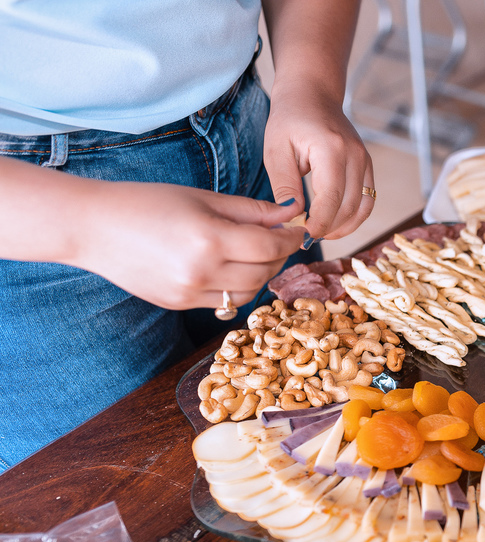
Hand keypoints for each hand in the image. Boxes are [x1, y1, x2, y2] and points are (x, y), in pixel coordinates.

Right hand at [71, 182, 304, 309]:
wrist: (92, 226)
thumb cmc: (147, 202)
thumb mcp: (202, 198)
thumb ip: (250, 210)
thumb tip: (290, 213)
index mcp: (209, 239)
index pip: (270, 247)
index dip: (290, 239)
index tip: (297, 229)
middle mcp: (201, 272)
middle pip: (263, 273)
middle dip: (278, 256)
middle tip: (278, 239)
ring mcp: (189, 293)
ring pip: (247, 294)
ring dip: (260, 275)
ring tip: (254, 254)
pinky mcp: (179, 305)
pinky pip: (224, 304)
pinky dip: (236, 288)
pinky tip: (230, 268)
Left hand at [263, 81, 374, 240]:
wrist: (313, 94)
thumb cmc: (290, 119)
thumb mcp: (276, 150)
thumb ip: (285, 186)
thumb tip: (294, 218)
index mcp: (331, 150)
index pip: (331, 198)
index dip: (319, 223)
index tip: (302, 235)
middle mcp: (355, 156)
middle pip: (350, 207)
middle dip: (329, 228)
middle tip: (306, 237)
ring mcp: (366, 161)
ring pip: (363, 208)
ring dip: (344, 227)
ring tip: (321, 232)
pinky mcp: (368, 166)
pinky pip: (368, 200)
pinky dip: (354, 217)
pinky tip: (335, 222)